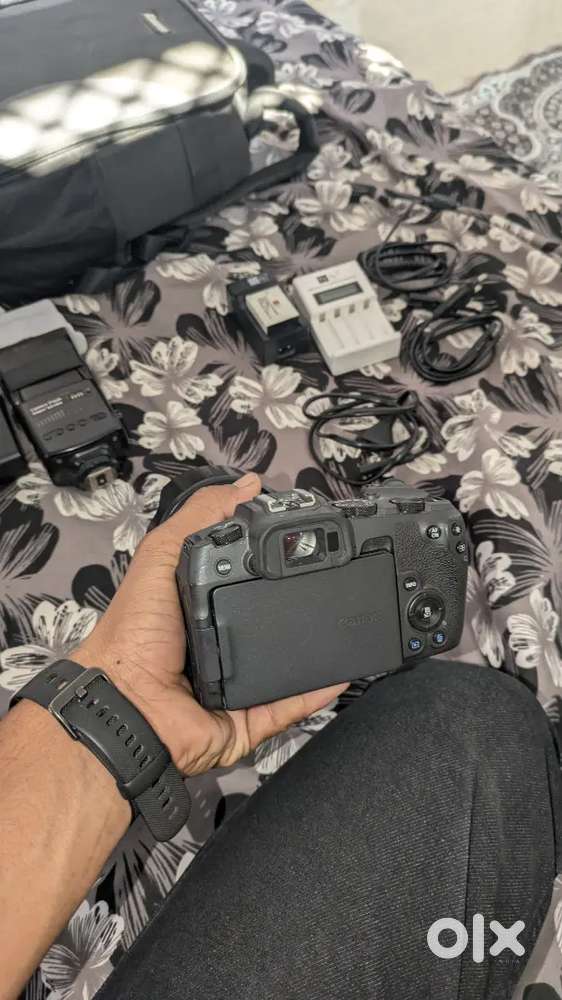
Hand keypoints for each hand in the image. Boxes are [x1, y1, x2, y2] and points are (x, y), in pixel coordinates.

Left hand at [72, 473, 347, 774]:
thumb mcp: (161, 557)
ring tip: (347, 623)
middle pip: (271, 618)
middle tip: (337, 581)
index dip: (273, 560)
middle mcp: (222, 641)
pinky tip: (341, 670)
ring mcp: (238, 682)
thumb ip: (199, 517)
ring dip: (315, 647)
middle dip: (301, 604)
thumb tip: (248, 484)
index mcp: (201, 602)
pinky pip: (290, 704)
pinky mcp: (249, 717)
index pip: (246, 575)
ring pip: (287, 662)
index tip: (307, 540)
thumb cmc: (134, 632)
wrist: (128, 705)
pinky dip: (315, 691)